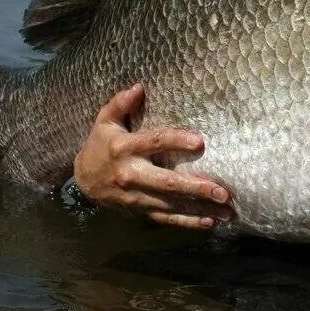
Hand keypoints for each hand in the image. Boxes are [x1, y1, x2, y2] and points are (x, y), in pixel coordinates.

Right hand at [73, 83, 233, 229]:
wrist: (83, 181)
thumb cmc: (101, 144)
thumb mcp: (104, 121)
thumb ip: (120, 104)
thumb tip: (139, 88)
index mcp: (124, 149)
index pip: (154, 143)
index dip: (177, 141)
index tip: (200, 143)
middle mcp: (132, 175)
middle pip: (167, 182)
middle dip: (196, 187)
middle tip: (222, 191)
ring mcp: (136, 197)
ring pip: (171, 204)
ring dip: (200, 209)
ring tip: (226, 210)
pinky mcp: (140, 210)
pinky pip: (165, 218)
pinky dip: (187, 222)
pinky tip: (209, 223)